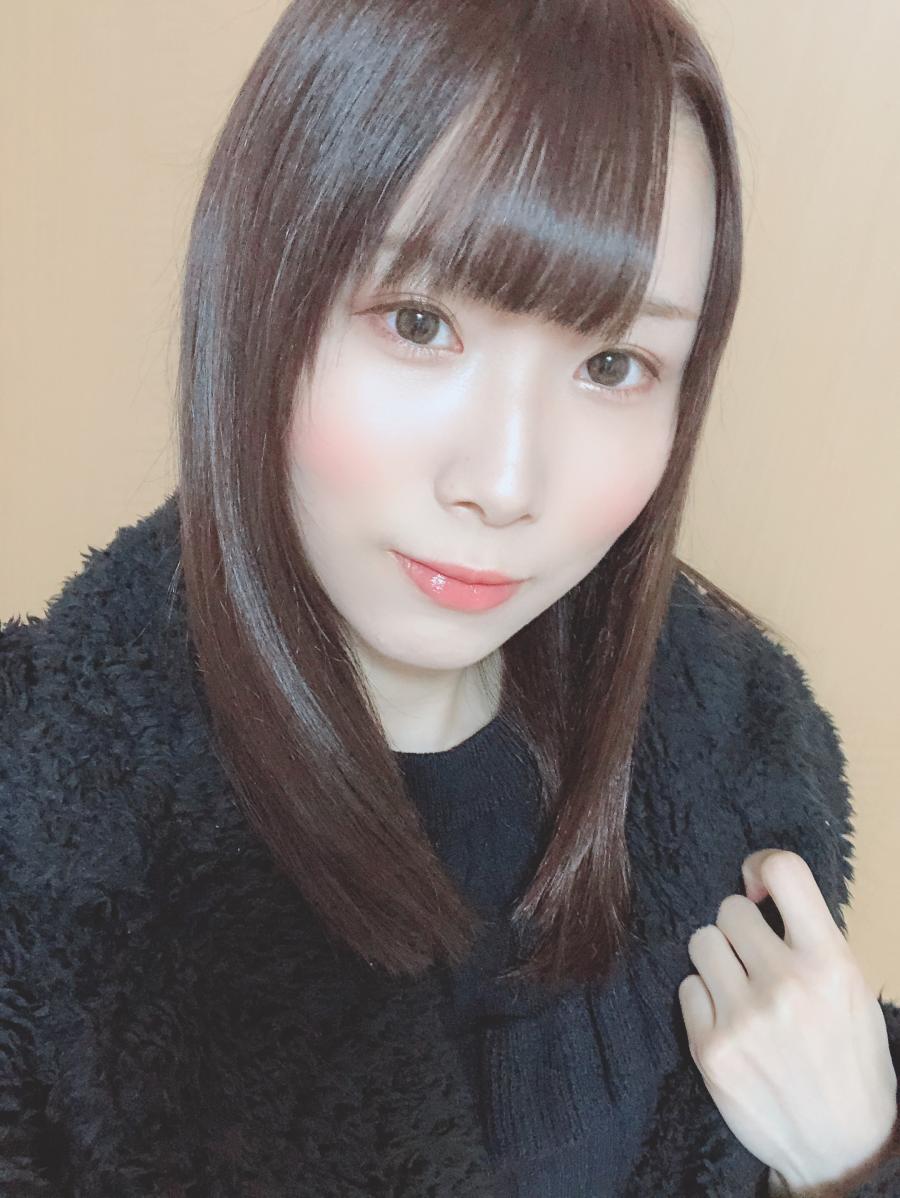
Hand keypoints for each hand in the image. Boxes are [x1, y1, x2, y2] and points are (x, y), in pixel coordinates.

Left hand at [677, 849, 897, 1191]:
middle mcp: (786, 986)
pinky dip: (704, 1001)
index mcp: (830, 964)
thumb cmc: (847, 1057)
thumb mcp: (851, 987)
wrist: (841, 1148)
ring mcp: (743, 1019)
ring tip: (743, 990)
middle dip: (741, 930)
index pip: (785, 871)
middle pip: (729, 909)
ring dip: (717, 961)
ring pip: (701, 942)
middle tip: (759, 961)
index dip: (762, 866)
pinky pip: (686, 987)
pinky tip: (732, 1024)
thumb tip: (757, 884)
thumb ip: (809, 936)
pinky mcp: (709, 1050)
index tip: (758, 885)